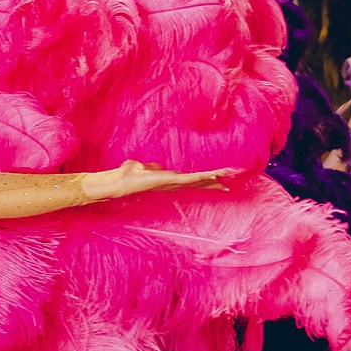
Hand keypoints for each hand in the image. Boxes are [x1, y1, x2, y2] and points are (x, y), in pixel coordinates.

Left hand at [79, 160, 233, 203]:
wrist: (119, 181)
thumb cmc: (126, 174)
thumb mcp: (141, 167)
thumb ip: (150, 167)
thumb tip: (153, 167)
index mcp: (168, 180)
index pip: (190, 180)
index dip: (204, 179)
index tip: (218, 179)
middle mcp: (172, 183)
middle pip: (197, 182)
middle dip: (214, 183)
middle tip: (231, 183)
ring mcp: (172, 183)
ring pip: (197, 180)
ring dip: (212, 179)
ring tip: (228, 178)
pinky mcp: (170, 181)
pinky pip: (190, 178)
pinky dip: (203, 176)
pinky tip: (214, 176)